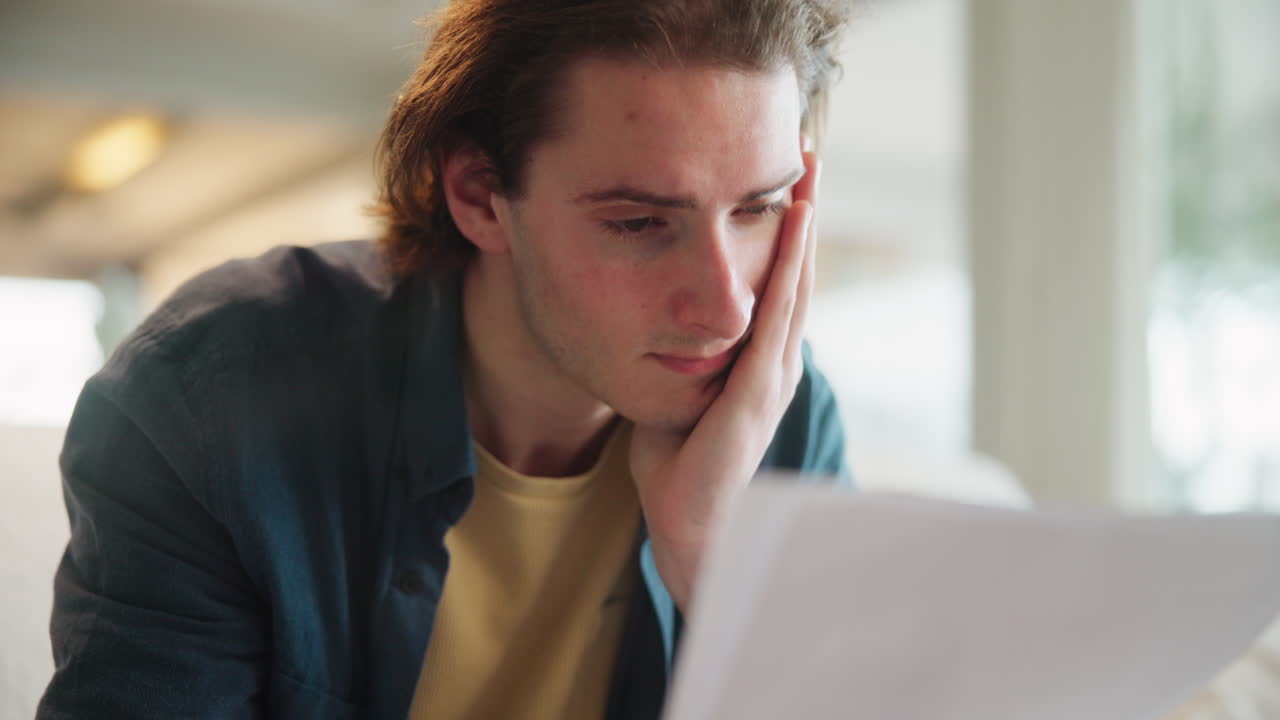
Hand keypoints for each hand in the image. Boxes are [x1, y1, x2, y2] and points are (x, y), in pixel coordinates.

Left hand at [629, 137, 820, 610]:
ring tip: (808, 175)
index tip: (785, 188)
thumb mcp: (679, 398)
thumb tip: (659, 329)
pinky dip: (788, 269)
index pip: (778, 289)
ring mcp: (772, 377)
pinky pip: (777, 318)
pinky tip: (793, 228)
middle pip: (798, 276)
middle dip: (804, 217)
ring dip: (803, 229)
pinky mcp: (757, 392)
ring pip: (796, 287)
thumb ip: (681, 361)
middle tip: (809, 158)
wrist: (689, 527)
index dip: (785, 239)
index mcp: (758, 366)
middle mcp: (775, 365)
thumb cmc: (678, 469)